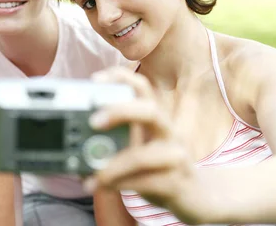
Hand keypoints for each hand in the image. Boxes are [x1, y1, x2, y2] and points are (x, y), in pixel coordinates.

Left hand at [84, 66, 208, 223]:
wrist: (197, 197)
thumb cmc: (158, 168)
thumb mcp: (139, 146)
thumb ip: (117, 139)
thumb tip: (78, 137)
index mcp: (156, 119)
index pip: (143, 88)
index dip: (120, 78)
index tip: (95, 79)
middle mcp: (168, 132)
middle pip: (150, 111)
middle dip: (120, 111)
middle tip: (93, 120)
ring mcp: (175, 157)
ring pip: (143, 157)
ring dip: (112, 166)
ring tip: (92, 174)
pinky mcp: (176, 183)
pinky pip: (144, 183)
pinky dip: (118, 185)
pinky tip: (101, 186)